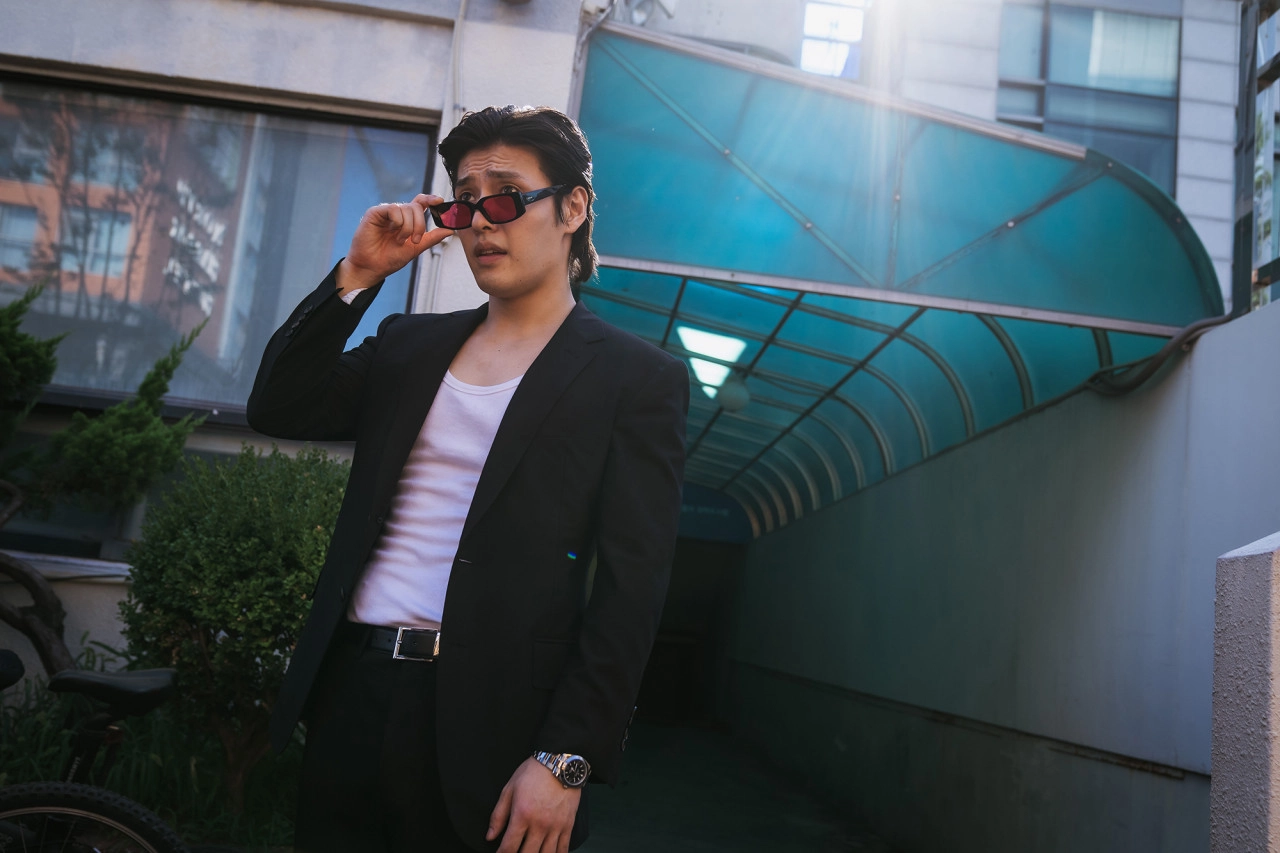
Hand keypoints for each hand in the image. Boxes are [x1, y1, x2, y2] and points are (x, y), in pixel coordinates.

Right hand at [336, 194, 453, 295]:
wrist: (372, 268)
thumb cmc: (390, 259)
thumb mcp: (416, 248)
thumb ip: (432, 238)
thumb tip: (450, 230)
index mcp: (407, 220)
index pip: (420, 202)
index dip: (430, 199)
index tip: (440, 201)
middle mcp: (397, 214)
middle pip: (417, 207)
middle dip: (420, 225)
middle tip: (415, 241)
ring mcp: (386, 212)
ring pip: (407, 208)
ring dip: (408, 228)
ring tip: (399, 240)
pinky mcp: (375, 212)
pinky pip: (394, 209)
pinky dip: (398, 222)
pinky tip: (392, 232)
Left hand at [487, 757, 581, 852]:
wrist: (560, 762)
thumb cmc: (533, 773)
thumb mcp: (509, 789)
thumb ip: (498, 815)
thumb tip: (490, 836)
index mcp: (522, 815)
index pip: (509, 846)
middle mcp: (539, 824)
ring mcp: (555, 826)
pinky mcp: (568, 824)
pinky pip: (563, 848)